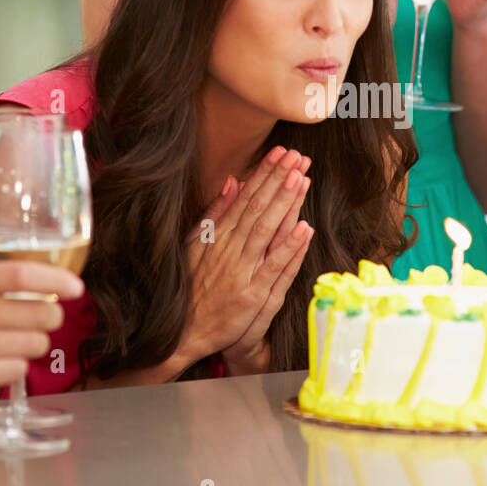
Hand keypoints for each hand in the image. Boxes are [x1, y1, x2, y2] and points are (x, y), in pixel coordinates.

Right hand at [0, 261, 80, 403]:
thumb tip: (28, 281)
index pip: (26, 274)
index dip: (59, 279)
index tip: (77, 287)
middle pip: (43, 313)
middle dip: (50, 317)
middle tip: (41, 319)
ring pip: (36, 343)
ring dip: (32, 343)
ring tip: (13, 342)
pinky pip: (18, 369)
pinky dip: (15, 366)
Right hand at [181, 147, 313, 373]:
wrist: (181, 333)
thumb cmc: (189, 287)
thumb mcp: (194, 243)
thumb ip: (214, 212)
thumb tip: (232, 181)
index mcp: (218, 235)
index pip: (246, 198)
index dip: (265, 173)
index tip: (281, 153)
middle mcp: (230, 249)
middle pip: (258, 207)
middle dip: (279, 180)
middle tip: (298, 156)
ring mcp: (241, 271)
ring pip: (266, 230)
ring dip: (285, 203)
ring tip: (301, 178)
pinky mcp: (251, 294)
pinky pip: (273, 267)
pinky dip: (288, 247)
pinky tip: (305, 228)